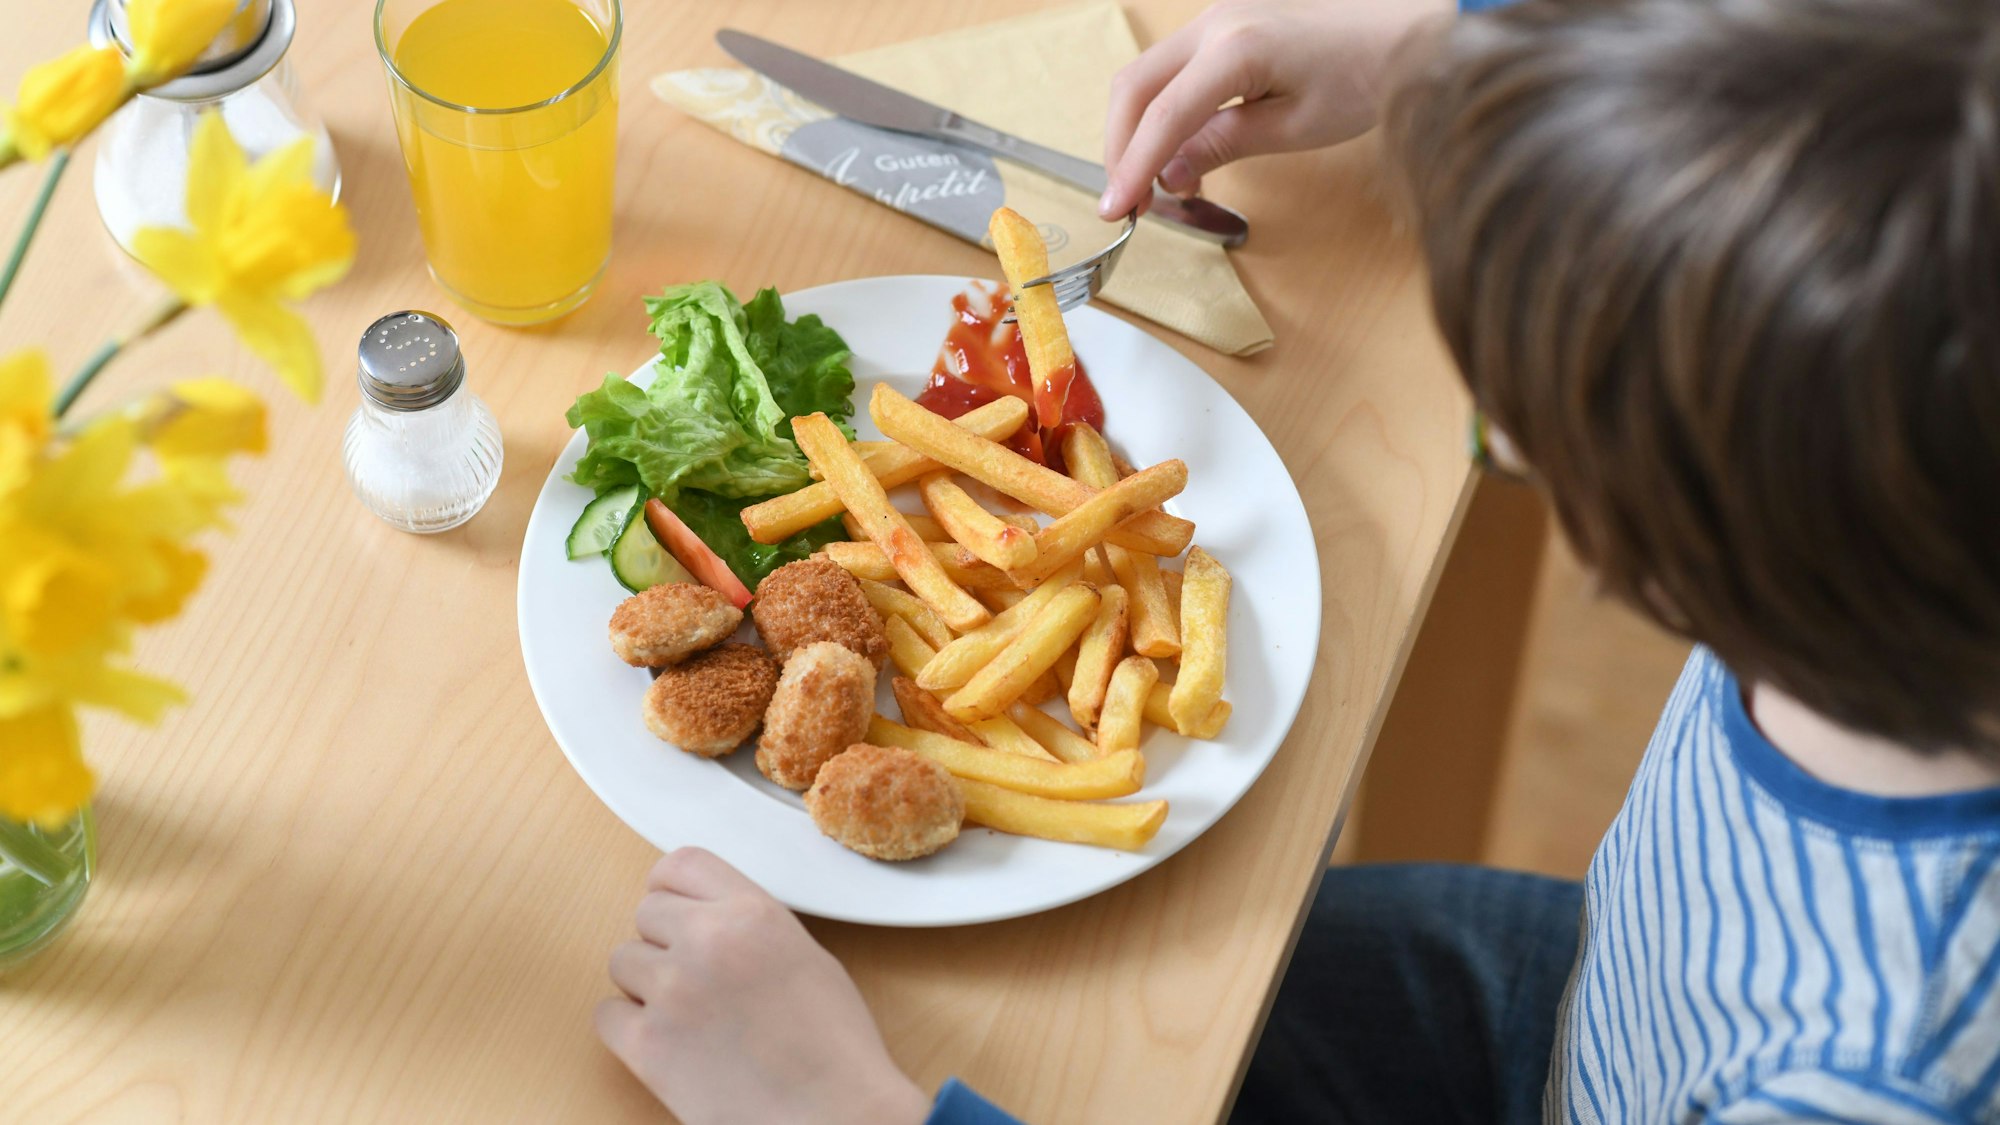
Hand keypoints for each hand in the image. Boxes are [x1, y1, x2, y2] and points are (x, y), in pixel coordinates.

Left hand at [595, 848, 929, 1124]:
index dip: (673, 889)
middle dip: (663, 941)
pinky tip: (667, 1042)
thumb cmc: (833, 1050)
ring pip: (622, 961)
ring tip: (687, 1015)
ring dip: (645, 984)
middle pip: (646, 912)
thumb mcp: (807, 957)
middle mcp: (708, 942)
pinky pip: (606, 1014)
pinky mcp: (647, 1046)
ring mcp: (673, 992)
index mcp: (753, 914)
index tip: (674, 908)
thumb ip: (751, 926)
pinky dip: (628, 1028)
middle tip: (693, 977)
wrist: (834, 1116)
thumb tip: (706, 918)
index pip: (682, 865)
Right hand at [1100, 0, 1452, 217]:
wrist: (1406, 29)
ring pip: (1146, 75)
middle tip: (1126, 200)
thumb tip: (1170, 174)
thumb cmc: (1365, 75)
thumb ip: (1224, 145)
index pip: (1162, 116)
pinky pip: (1173, 68)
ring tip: (1155, 184)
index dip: (1132, 168)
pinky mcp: (1225, 23)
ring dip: (1137, 130)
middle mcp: (1215, 22)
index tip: (1115, 211)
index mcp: (1235, 47)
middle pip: (1135, 87)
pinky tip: (1179, 151)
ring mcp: (1217, 17)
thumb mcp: (1295, 127)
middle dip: (1120, 147)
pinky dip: (1161, 110)